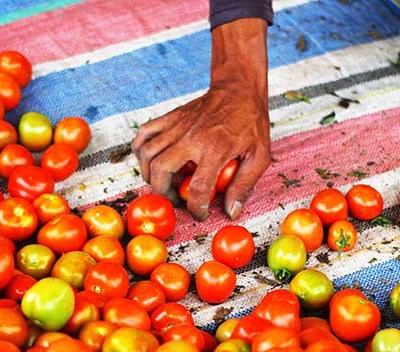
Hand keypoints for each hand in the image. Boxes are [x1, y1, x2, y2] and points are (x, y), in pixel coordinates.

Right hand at [132, 18, 270, 220]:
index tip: (198, 213)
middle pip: (160, 170)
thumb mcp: (259, 156)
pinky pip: (143, 134)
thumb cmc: (251, 123)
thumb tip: (231, 212)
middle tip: (175, 198)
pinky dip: (140, 150)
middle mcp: (191, 137)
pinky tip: (151, 160)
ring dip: (149, 174)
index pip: (198, 187)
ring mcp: (177, 126)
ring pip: (146, 153)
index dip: (195, 208)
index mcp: (216, 148)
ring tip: (162, 182)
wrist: (239, 89)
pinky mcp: (170, 118)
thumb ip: (244, 185)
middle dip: (163, 192)